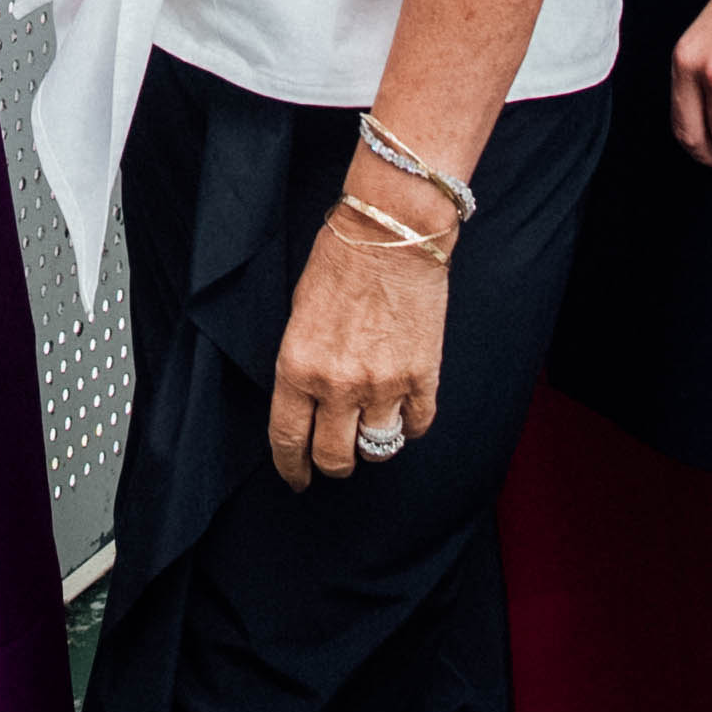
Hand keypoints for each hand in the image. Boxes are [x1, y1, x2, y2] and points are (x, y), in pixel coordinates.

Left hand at [271, 207, 451, 489]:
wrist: (391, 232)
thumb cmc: (339, 262)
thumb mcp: (298, 315)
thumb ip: (302, 365)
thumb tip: (309, 404)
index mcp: (298, 367)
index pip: (288, 439)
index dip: (291, 468)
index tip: (296, 479)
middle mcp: (339, 384)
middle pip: (335, 457)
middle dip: (331, 464)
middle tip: (334, 459)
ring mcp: (384, 384)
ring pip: (377, 448)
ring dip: (371, 444)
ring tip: (370, 428)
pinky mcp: (422, 376)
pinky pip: (416, 426)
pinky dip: (408, 426)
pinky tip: (402, 413)